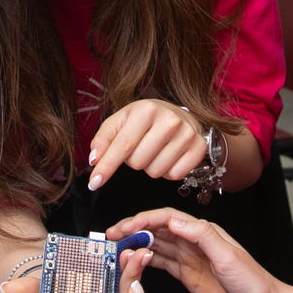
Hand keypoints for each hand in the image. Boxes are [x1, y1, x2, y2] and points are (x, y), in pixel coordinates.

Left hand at [88, 100, 203, 190]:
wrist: (178, 115)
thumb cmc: (145, 120)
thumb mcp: (121, 121)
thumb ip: (103, 139)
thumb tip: (94, 160)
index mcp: (147, 110)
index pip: (122, 146)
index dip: (106, 167)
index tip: (94, 182)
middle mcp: (169, 120)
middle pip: (138, 163)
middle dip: (133, 161)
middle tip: (141, 146)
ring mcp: (187, 134)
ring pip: (155, 172)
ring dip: (150, 167)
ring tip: (155, 150)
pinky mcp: (198, 148)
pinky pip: (174, 175)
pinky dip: (167, 171)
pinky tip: (169, 156)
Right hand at [105, 208, 284, 292]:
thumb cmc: (253, 282)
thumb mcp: (228, 257)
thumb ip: (202, 236)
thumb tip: (175, 220)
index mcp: (204, 232)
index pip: (168, 218)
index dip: (145, 219)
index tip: (126, 226)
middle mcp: (195, 242)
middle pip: (158, 229)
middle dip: (134, 229)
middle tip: (112, 235)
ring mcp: (191, 259)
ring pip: (158, 245)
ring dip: (137, 244)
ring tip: (117, 247)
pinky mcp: (189, 276)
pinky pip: (163, 263)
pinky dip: (147, 260)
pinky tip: (135, 261)